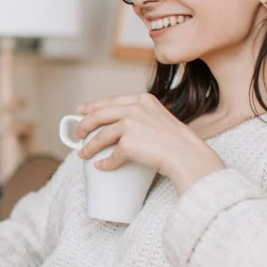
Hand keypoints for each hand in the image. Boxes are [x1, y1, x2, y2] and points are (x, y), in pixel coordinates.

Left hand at [75, 93, 224, 192]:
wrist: (188, 155)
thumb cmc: (178, 142)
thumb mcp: (160, 118)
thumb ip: (143, 117)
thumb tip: (120, 128)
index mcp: (143, 100)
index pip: (111, 100)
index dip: (93, 106)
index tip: (81, 111)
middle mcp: (135, 109)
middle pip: (99, 114)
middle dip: (84, 124)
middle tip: (78, 133)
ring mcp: (131, 125)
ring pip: (101, 136)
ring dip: (89, 146)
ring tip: (83, 154)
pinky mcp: (128, 143)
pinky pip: (112, 155)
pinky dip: (105, 163)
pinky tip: (101, 166)